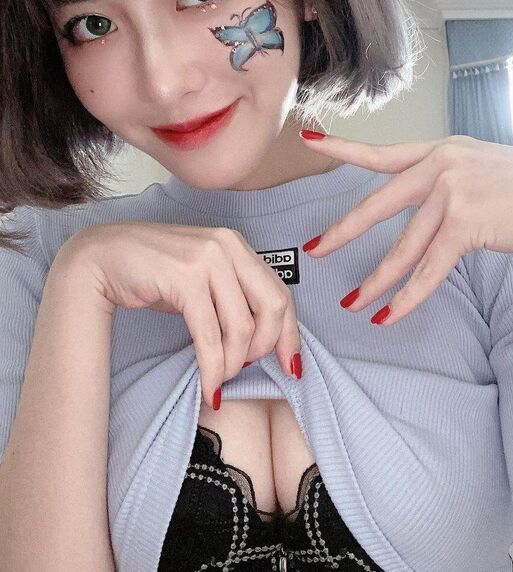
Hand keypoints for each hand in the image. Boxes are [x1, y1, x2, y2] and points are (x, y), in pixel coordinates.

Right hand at [55, 221, 301, 408]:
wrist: (102, 256)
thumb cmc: (153, 272)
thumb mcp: (202, 279)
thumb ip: (232, 298)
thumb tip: (260, 340)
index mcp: (237, 245)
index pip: (280, 292)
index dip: (290, 333)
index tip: (290, 365)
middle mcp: (228, 246)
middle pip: (272, 307)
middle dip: (266, 348)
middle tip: (245, 370)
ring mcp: (207, 259)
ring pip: (241, 326)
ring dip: (232, 364)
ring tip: (219, 379)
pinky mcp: (185, 278)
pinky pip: (210, 336)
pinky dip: (212, 368)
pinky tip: (209, 387)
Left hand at [299, 131, 512, 325]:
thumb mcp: (486, 167)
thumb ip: (455, 179)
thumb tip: (434, 203)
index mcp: (443, 150)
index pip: (384, 151)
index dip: (344, 148)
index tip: (311, 139)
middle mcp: (442, 166)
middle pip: (378, 203)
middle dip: (344, 230)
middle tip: (315, 248)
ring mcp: (452, 193)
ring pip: (402, 245)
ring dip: (376, 279)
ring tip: (352, 300)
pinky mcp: (466, 224)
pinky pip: (429, 269)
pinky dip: (407, 296)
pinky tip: (389, 314)